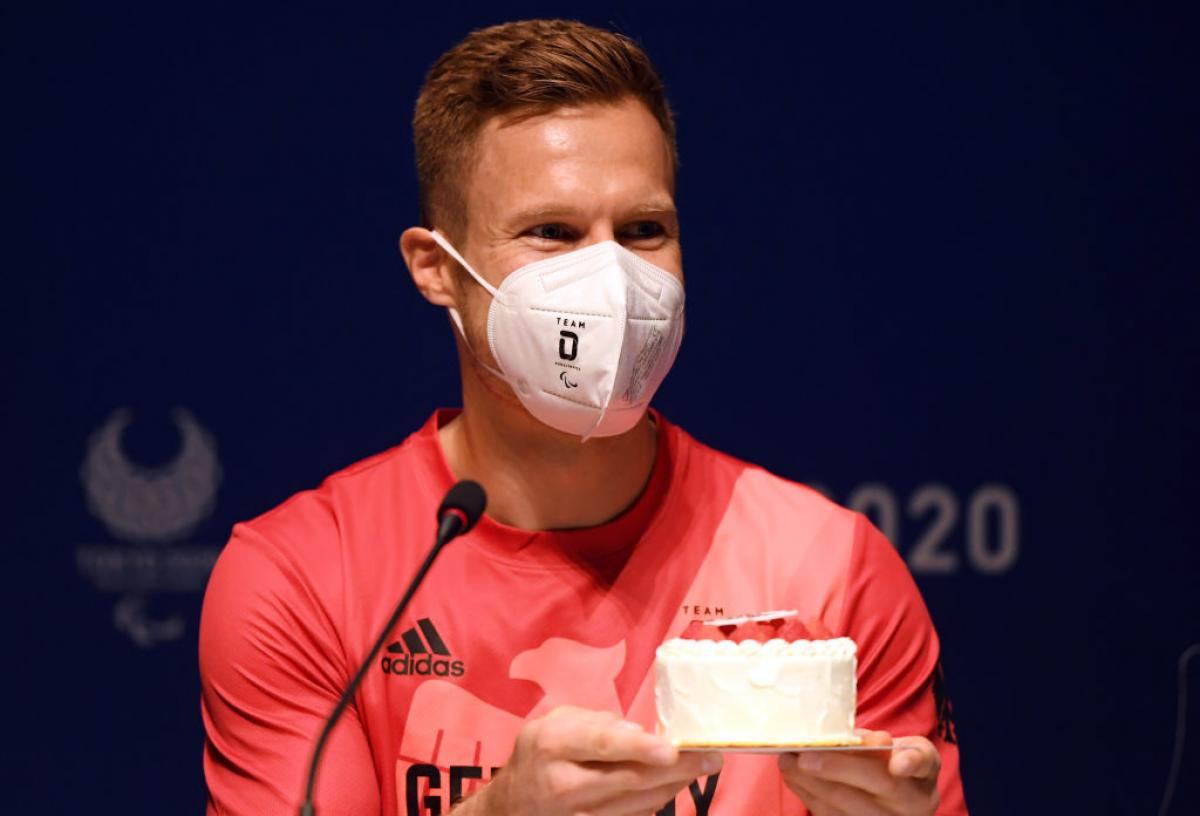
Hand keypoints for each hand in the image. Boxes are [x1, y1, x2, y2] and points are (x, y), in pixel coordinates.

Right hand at [467, 706, 721, 815]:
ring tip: (701, 765)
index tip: (671, 749)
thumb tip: (637, 733)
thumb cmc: (540, 753)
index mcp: (553, 744)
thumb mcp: (556, 722)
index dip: (639, 748)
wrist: (511, 806)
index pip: (602, 746)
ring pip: (637, 803)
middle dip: (676, 768)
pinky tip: (674, 784)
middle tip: (711, 756)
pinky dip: (657, 800)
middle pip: (629, 779)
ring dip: (674, 785)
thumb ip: (596, 723)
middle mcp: (563, 784)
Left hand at [777, 729, 939, 815]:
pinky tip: (794, 779)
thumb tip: (852, 741)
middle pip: (880, 785)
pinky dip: (811, 797)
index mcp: (925, 770)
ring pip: (853, 809)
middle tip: (804, 757)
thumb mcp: (892, 745)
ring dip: (814, 785)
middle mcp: (916, 801)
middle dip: (838, 769)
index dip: (910, 763)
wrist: (895, 797)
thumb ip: (873, 741)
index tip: (897, 764)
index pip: (923, 762)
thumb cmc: (890, 761)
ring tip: (788, 763)